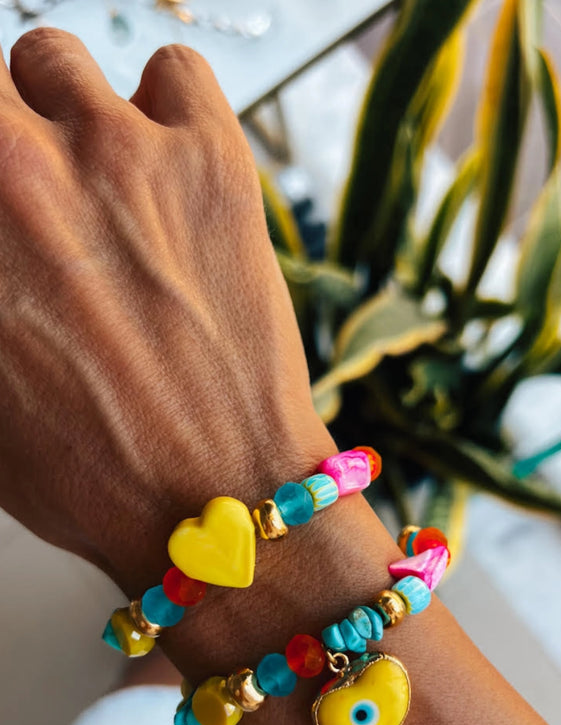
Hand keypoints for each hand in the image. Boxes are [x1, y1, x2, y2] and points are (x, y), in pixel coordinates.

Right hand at [0, 29, 331, 592]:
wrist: (212, 500)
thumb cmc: (90, 469)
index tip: (2, 211)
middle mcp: (10, 170)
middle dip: (1, 142)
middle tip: (31, 200)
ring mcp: (114, 152)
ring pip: (54, 61)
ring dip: (65, 115)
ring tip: (96, 182)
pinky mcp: (209, 160)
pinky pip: (174, 72)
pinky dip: (166, 108)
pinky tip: (168, 164)